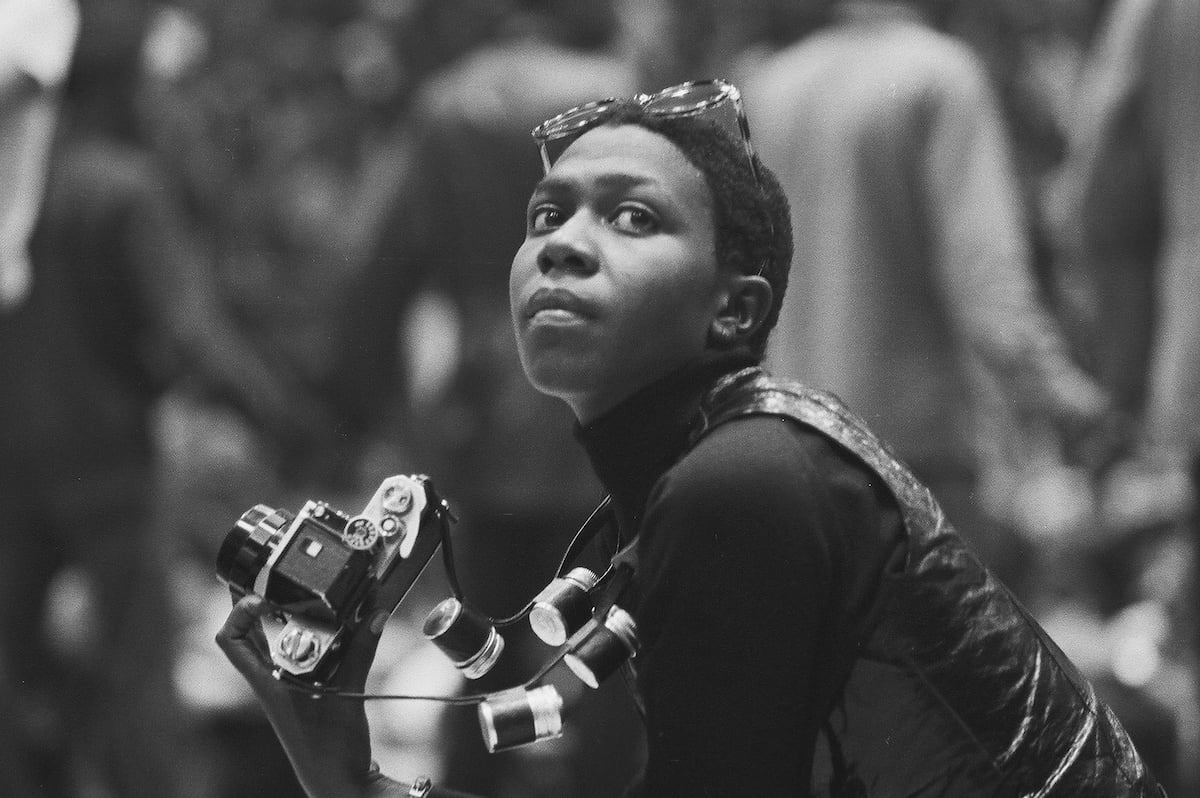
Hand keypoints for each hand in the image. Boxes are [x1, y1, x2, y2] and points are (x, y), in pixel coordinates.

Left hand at [215, 596, 389, 796]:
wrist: (339, 783)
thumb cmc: (331, 750)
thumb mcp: (347, 695)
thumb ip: (361, 652)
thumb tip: (376, 614)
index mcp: (267, 684)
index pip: (231, 642)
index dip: (238, 613)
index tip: (262, 596)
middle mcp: (271, 683)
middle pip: (249, 636)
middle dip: (261, 608)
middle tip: (284, 587)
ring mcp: (286, 688)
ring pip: (274, 646)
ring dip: (286, 622)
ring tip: (308, 601)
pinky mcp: (304, 693)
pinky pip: (299, 658)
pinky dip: (312, 640)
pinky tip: (334, 631)